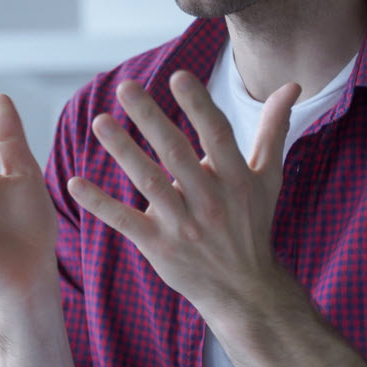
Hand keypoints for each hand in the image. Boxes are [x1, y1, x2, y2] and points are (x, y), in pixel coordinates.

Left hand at [66, 70, 300, 321]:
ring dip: (123, 151)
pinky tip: (75, 182)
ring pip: (149, 183)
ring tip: (100, 121)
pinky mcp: (159, 246)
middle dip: (151, 119)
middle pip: (177, 154)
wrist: (244, 290)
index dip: (199, 106)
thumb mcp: (268, 178)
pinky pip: (125, 221)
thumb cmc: (253, 224)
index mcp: (237, 179)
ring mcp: (183, 225)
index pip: (217, 136)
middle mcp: (210, 200)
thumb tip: (291, 85)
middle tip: (126, 88)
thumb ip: (274, 130)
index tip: (179, 76)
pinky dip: (100, 204)